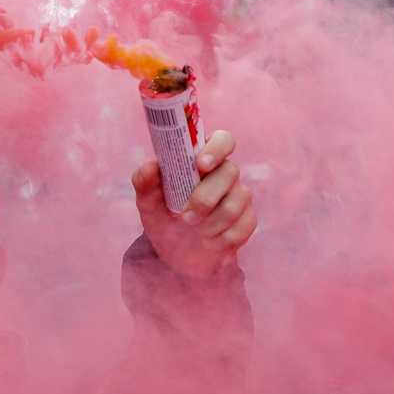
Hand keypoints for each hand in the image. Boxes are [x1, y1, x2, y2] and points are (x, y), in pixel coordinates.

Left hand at [131, 130, 256, 278]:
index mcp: (202, 159)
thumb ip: (145, 182)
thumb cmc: (163, 218)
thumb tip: (151, 165)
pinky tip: (209, 241)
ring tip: (194, 231)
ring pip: (234, 204)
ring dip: (209, 224)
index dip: (216, 148)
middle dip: (205, 198)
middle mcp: (225, 173)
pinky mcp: (248, 220)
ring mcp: (240, 196)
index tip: (200, 165)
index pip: (222, 139)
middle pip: (229, 172)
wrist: (177, 254)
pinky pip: (242, 227)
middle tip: (185, 217)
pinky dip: (220, 239)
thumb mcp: (148, 203)